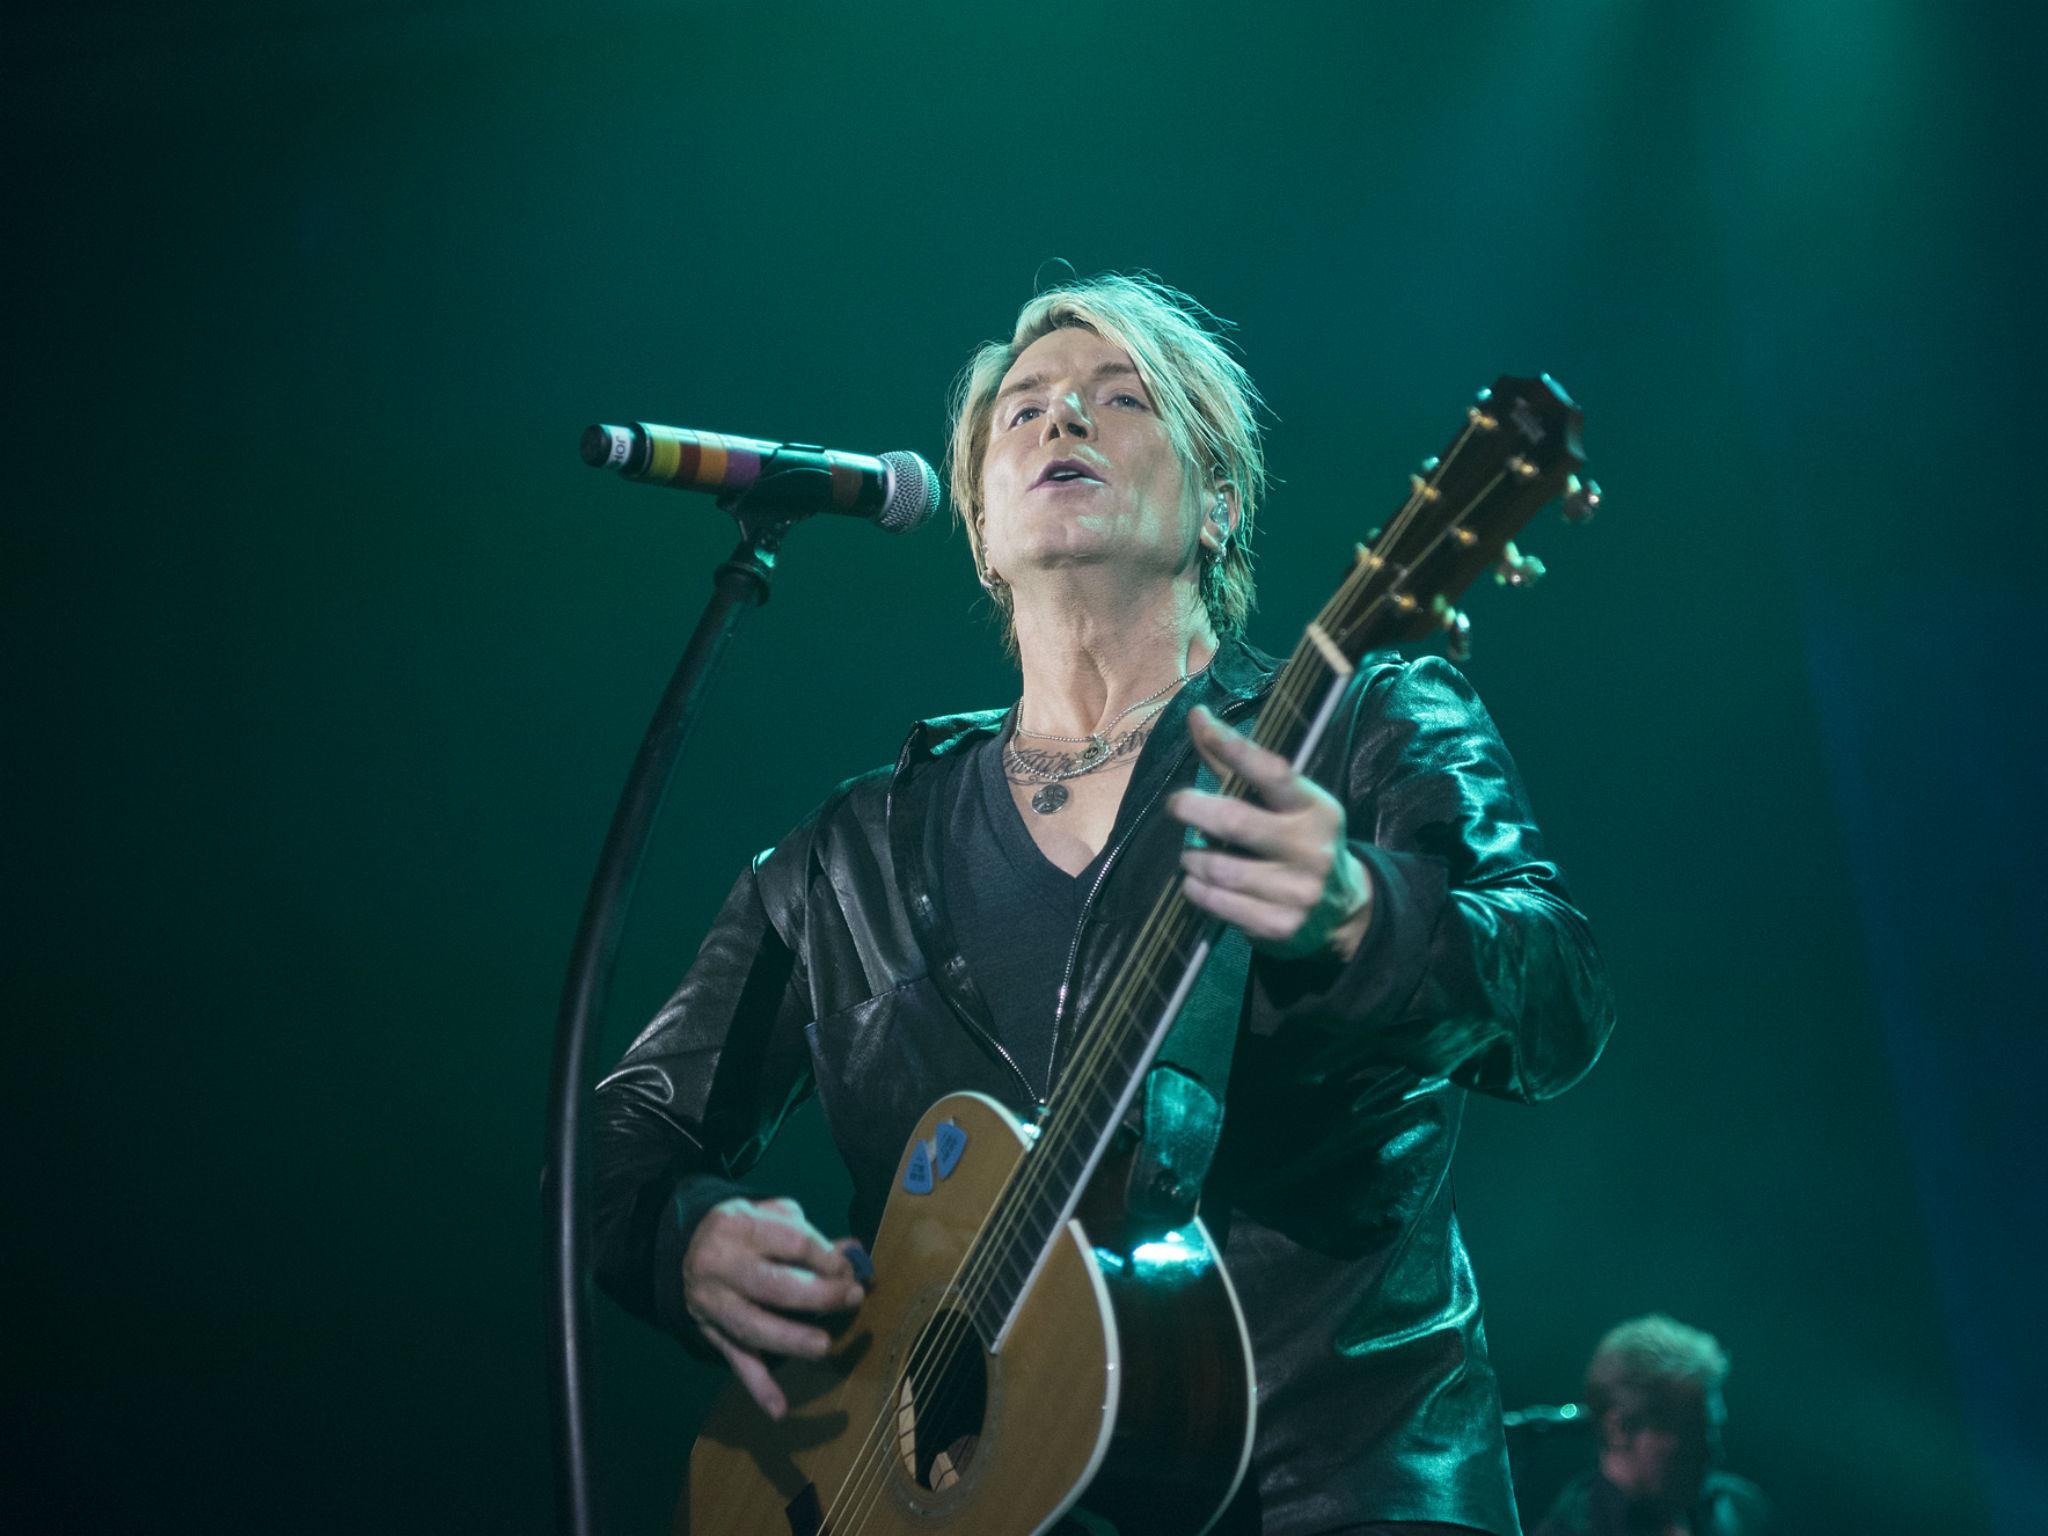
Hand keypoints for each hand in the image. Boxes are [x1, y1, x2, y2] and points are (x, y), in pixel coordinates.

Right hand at [681, 1195, 867, 1419]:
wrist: (684, 1252)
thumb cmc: (743, 1232)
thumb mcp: (772, 1218)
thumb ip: (811, 1235)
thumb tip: (854, 1253)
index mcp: (738, 1226)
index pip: (792, 1242)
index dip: (826, 1259)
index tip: (848, 1270)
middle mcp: (720, 1264)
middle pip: (773, 1286)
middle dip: (819, 1296)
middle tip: (851, 1299)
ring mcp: (712, 1302)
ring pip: (752, 1327)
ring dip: (791, 1340)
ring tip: (824, 1346)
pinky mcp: (710, 1332)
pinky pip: (734, 1360)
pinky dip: (757, 1386)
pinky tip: (779, 1409)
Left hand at [1169, 705, 1373, 961]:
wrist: (1344, 910)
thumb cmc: (1298, 840)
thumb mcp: (1283, 802)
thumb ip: (1237, 762)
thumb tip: (1196, 716)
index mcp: (1316, 809)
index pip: (1273, 773)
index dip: (1236, 748)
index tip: (1203, 726)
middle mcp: (1311, 849)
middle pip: (1235, 822)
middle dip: (1193, 808)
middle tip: (1175, 804)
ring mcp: (1297, 891)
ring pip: (1217, 867)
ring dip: (1192, 857)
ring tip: (1193, 854)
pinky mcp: (1280, 926)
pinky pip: (1217, 903)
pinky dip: (1196, 889)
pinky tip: (1199, 883)